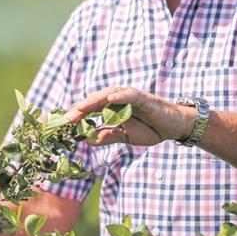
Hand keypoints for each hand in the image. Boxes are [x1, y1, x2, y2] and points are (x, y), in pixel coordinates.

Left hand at [66, 87, 194, 146]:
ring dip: (94, 101)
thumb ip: (107, 136)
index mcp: (113, 108)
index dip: (77, 116)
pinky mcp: (144, 98)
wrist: (173, 127)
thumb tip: (87, 140)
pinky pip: (130, 95)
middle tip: (67, 118)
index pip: (91, 110)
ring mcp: (130, 97)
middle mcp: (119, 99)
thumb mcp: (124, 136)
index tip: (63, 125)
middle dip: (80, 109)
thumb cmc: (149, 128)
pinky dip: (120, 96)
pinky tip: (109, 99)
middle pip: (95, 101)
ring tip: (81, 107)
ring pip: (108, 95)